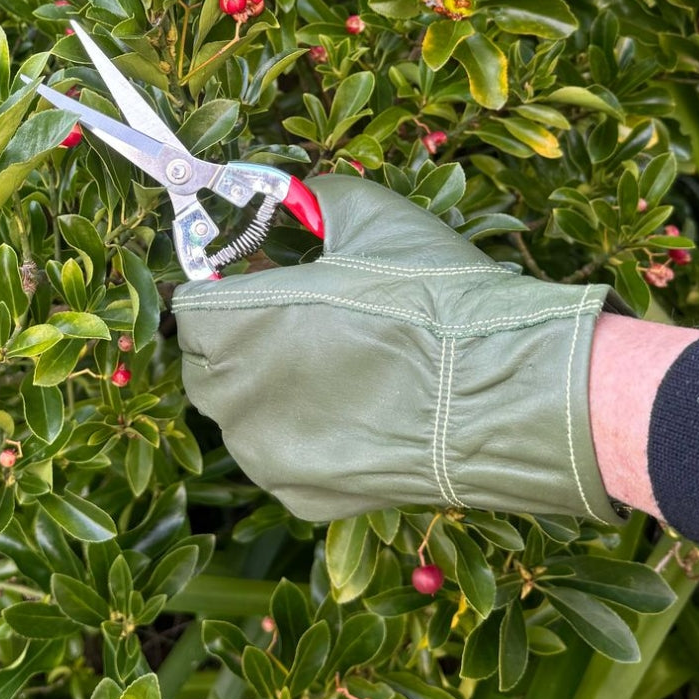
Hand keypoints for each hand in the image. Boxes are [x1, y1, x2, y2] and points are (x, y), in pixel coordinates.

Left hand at [173, 174, 629, 524]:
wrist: (508, 395)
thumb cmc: (437, 299)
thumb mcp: (371, 217)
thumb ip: (311, 201)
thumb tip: (288, 200)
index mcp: (239, 323)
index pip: (189, 304)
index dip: (223, 286)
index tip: (258, 277)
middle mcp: (237, 396)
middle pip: (205, 361)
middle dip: (238, 337)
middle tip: (296, 317)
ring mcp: (268, 455)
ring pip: (240, 414)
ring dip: (267, 387)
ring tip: (337, 364)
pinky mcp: (304, 498)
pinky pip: (280, 456)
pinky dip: (302, 435)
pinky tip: (357, 410)